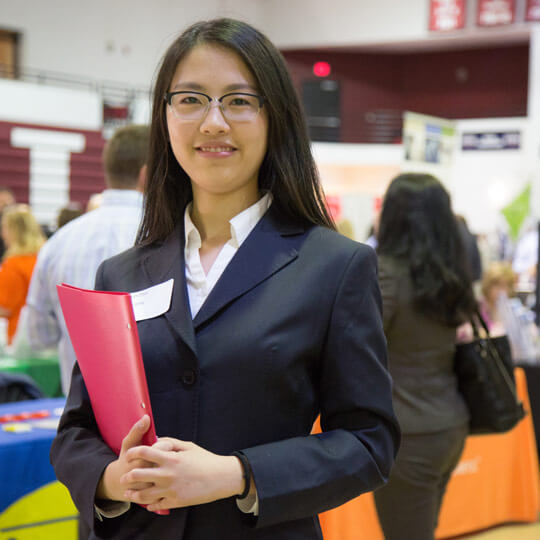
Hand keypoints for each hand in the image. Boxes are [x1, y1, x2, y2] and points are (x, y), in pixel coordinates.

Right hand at [96, 415, 167, 501]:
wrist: (118, 482)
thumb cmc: (127, 459)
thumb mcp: (129, 443)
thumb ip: (137, 430)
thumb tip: (146, 417)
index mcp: (137, 460)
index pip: (155, 451)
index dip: (164, 447)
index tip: (168, 445)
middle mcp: (140, 476)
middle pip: (160, 467)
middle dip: (169, 461)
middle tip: (174, 458)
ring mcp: (143, 489)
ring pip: (163, 482)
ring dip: (171, 476)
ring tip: (174, 470)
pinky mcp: (146, 499)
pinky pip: (162, 494)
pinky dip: (169, 488)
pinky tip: (171, 481)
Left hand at [120, 439, 244, 510]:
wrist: (221, 478)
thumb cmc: (206, 460)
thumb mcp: (189, 446)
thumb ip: (171, 443)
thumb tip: (156, 440)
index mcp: (171, 458)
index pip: (144, 452)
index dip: (133, 452)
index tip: (129, 455)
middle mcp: (168, 474)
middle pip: (138, 475)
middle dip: (128, 476)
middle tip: (123, 477)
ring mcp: (170, 490)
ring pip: (143, 495)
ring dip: (133, 494)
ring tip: (128, 493)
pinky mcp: (175, 502)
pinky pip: (156, 505)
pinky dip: (148, 505)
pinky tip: (146, 503)